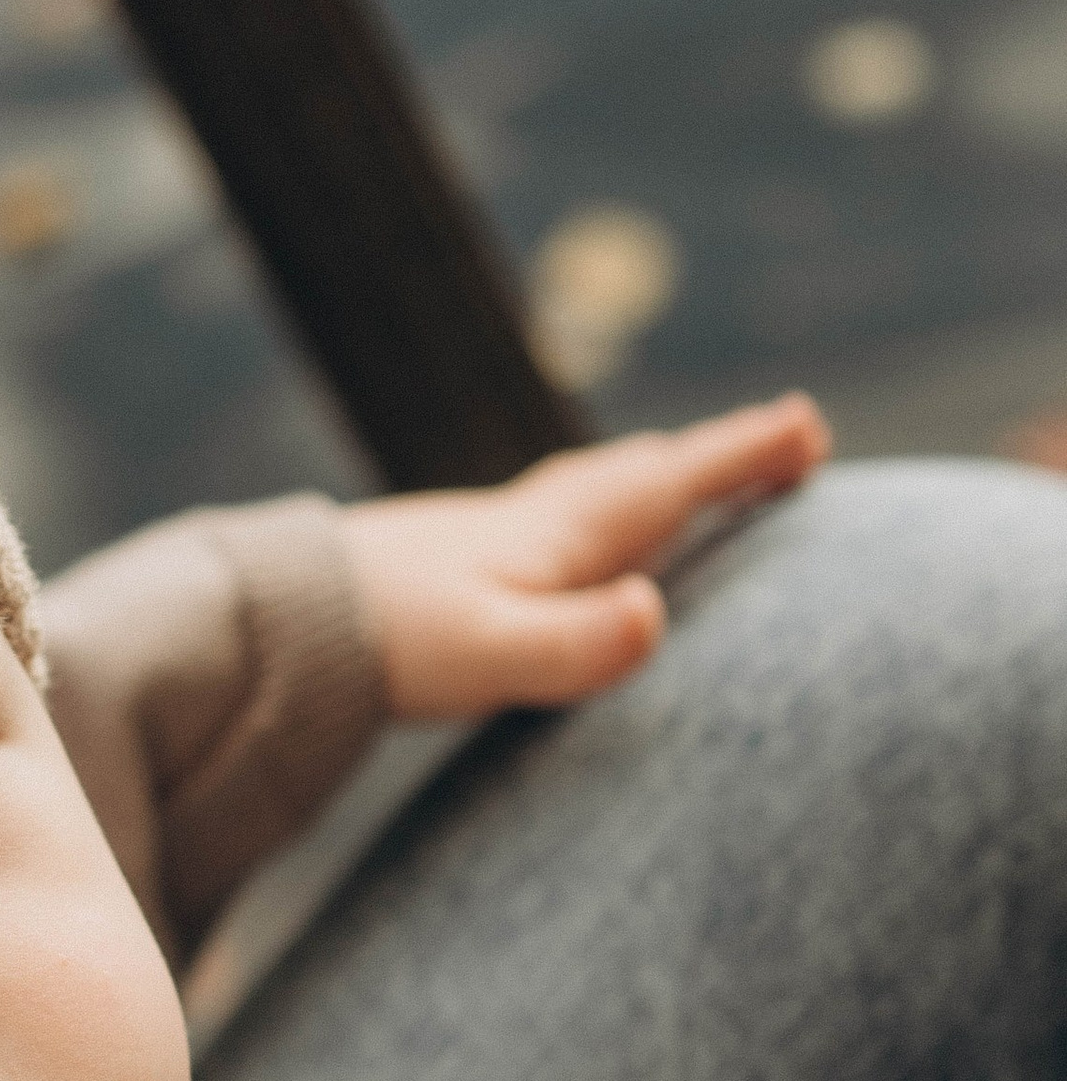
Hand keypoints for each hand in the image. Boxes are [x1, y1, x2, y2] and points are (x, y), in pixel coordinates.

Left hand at [342, 395, 828, 721]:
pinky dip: (599, 522)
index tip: (807, 427)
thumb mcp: (489, 653)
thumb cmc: (384, 644)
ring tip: (700, 479)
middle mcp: (533, 524)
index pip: (669, 486)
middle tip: (790, 439)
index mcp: (558, 534)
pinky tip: (574, 551)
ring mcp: (494, 542)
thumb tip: (653, 612)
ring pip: (597, 497)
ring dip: (657, 483)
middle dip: (717, 458)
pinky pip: (558, 531)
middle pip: (643, 477)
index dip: (740, 459)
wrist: (273, 627)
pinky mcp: (459, 571)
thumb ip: (574, 644)